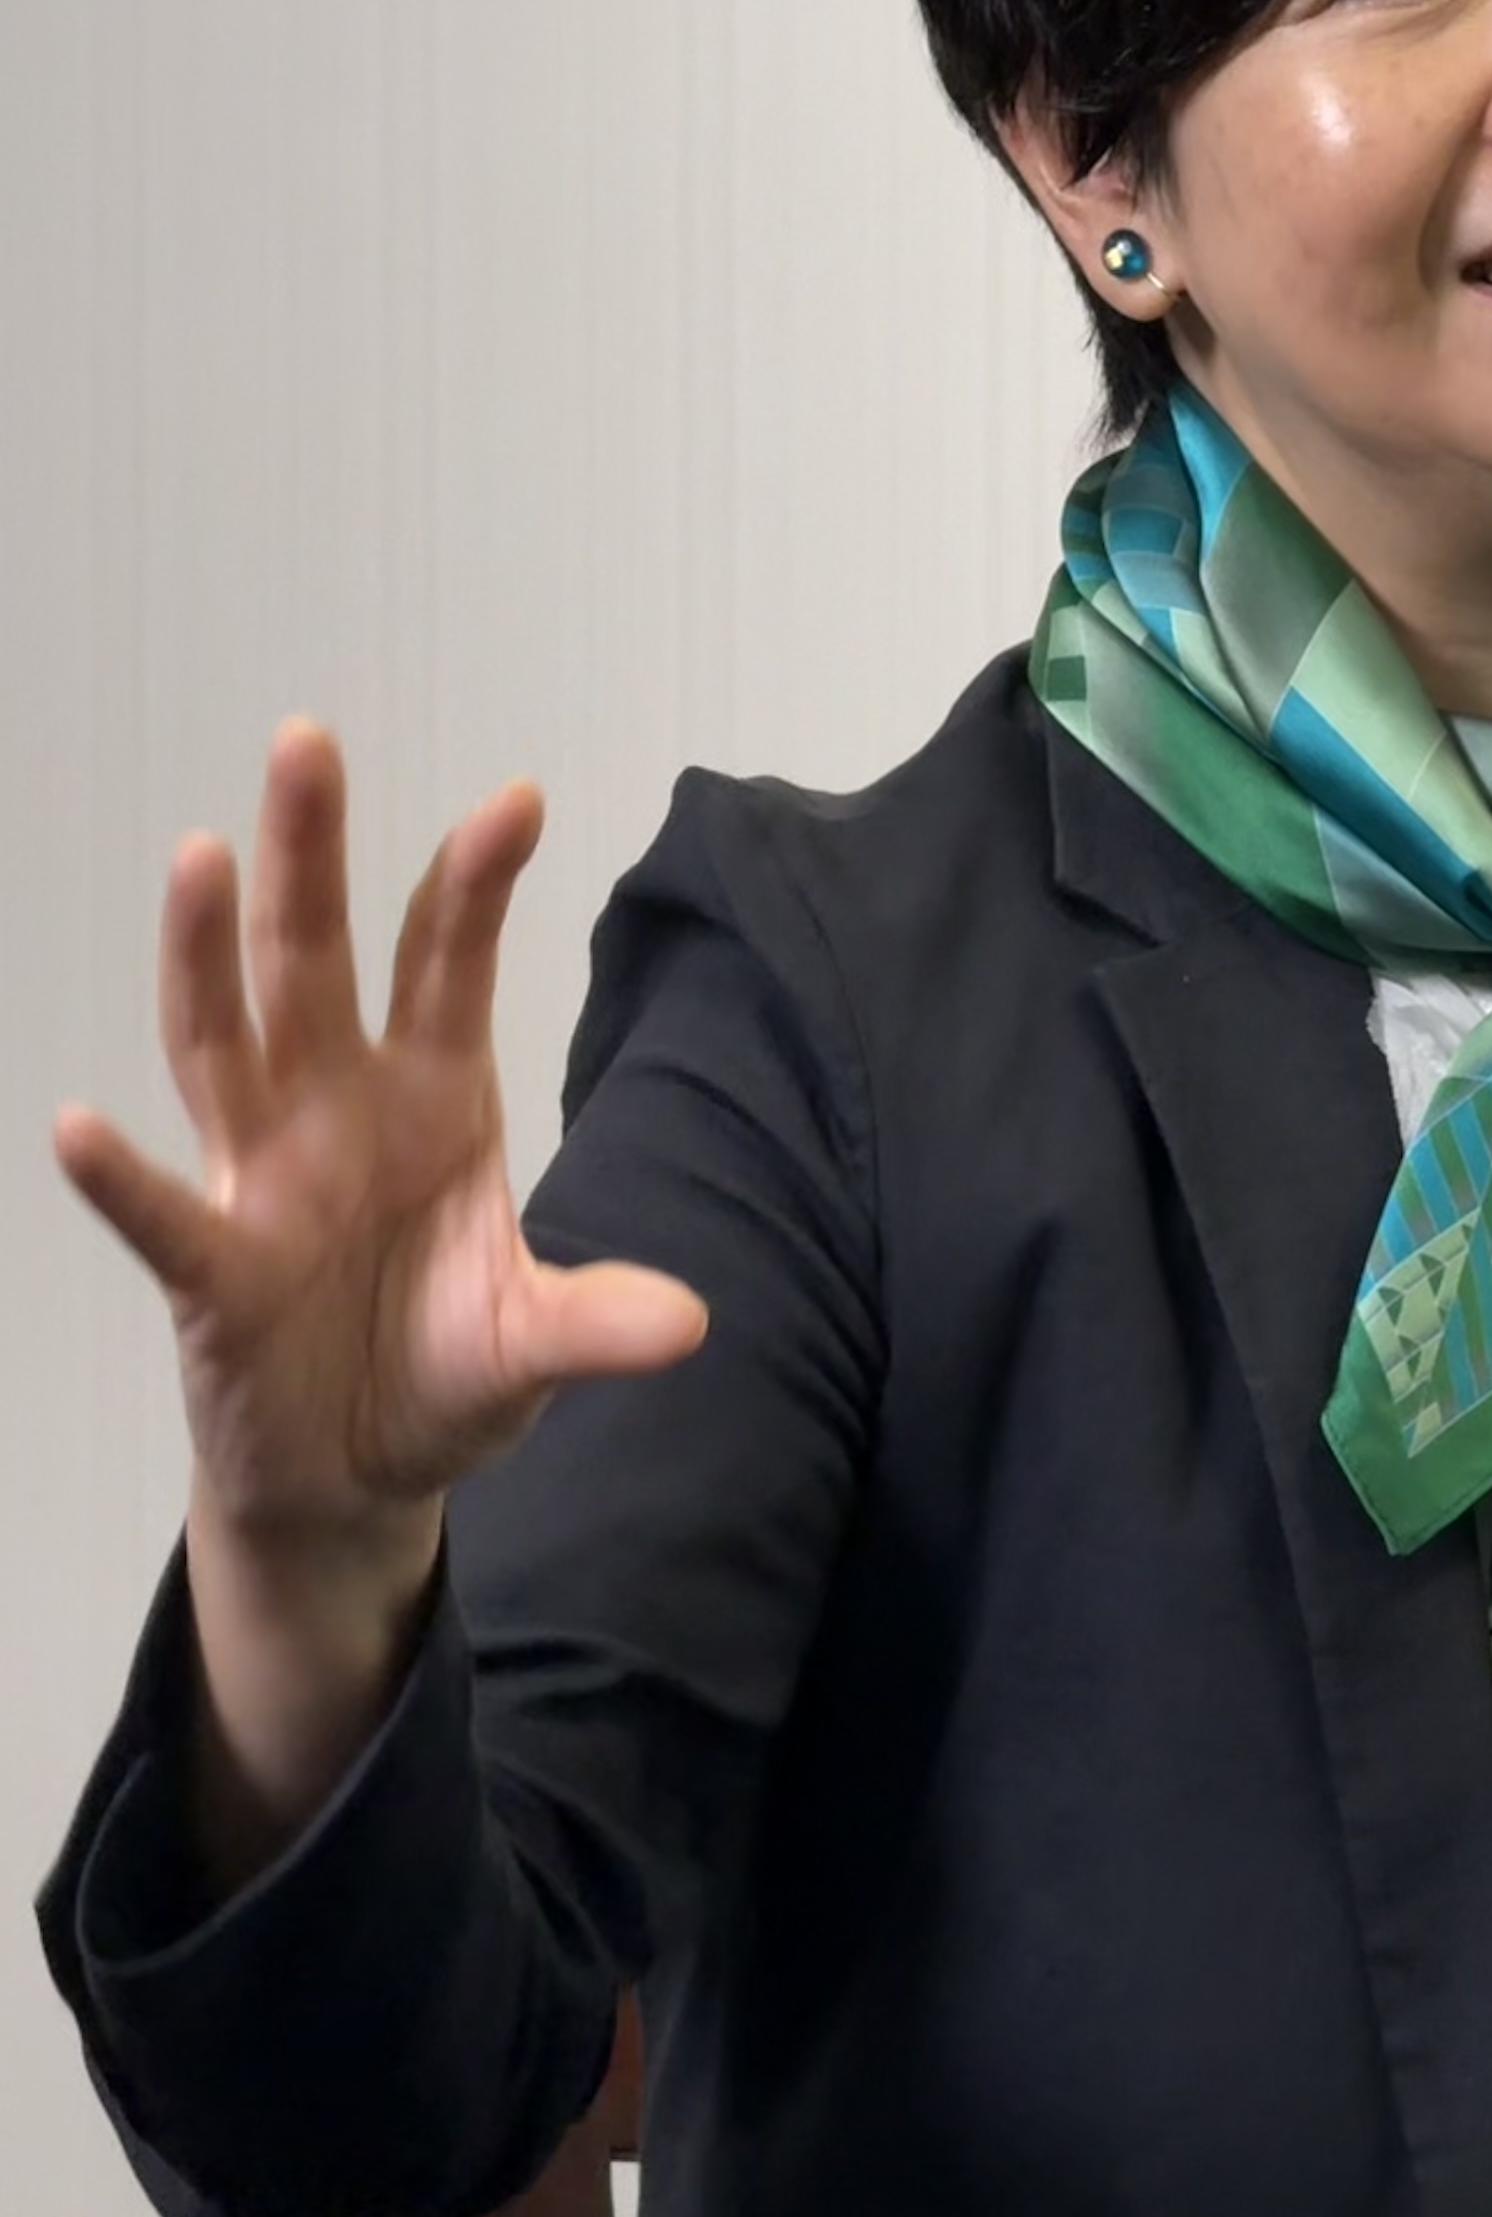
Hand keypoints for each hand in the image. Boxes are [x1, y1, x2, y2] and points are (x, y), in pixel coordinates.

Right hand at [49, 724, 705, 1867]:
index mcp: (436, 1101)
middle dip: (313, 855)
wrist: (362, 1477)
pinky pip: (164, 1215)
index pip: (450, 968)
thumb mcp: (538, 1347)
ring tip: (200, 855)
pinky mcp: (214, 1271)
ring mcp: (264, 1179)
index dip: (475, 886)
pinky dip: (121, 1176)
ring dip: (207, 952)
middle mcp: (339, 1113)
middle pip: (318, 960)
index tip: (518, 798)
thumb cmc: (443, 1374)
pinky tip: (75, 1127)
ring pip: (225, 1039)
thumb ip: (601, 1323)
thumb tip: (691, 1324)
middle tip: (307, 739)